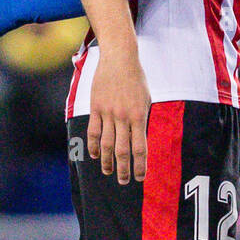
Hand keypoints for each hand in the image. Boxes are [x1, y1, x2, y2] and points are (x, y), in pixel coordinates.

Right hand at [87, 51, 150, 183]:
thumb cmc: (136, 78)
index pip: (140, 147)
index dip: (140, 165)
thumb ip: (141, 119)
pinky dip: (94, 146)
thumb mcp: (145, 98)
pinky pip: (93, 131)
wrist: (119, 58)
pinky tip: (96, 156)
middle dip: (124, 169)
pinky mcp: (96, 108)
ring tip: (109, 172)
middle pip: (123, 150)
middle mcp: (123, 116)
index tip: (140, 178)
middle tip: (123, 181)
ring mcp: (108, 112)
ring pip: (107, 144)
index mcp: (139, 115)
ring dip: (108, 161)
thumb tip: (139, 139)